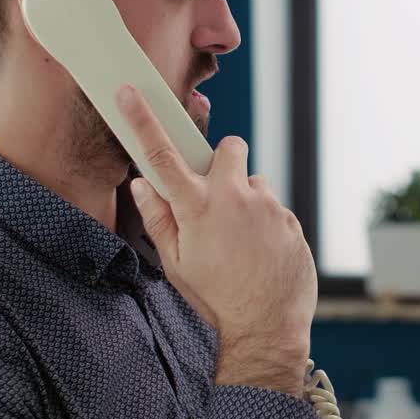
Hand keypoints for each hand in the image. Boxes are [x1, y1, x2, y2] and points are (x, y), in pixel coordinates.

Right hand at [115, 84, 316, 396]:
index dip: (142, 120)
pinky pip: (273, 207)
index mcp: (196, 208)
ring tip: (241, 240)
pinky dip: (265, 222)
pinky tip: (260, 252)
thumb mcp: (174, 264)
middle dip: (221, 162)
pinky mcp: (290, 217)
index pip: (162, 155)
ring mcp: (267, 205)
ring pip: (253, 183)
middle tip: (216, 196)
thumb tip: (142, 186)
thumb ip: (157, 219)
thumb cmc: (215, 298)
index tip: (129, 91)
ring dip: (245, 200)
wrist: (267, 327)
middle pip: (227, 148)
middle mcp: (234, 197)